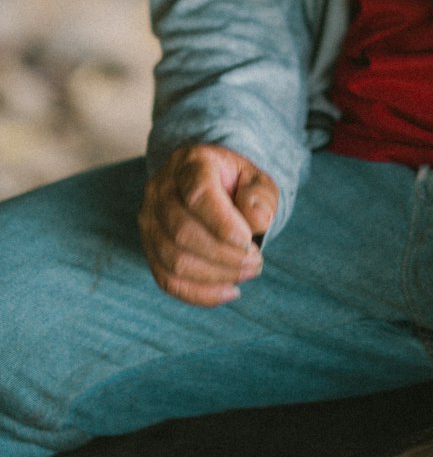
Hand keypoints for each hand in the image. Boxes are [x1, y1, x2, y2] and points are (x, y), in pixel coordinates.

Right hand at [138, 144, 278, 306]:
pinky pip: (167, 280)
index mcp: (191, 163)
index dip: (222, 223)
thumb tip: (257, 220)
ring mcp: (150, 219)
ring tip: (248, 271)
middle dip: (224, 255)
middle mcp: (161, 189)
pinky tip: (229, 290)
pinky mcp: (149, 247)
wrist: (212, 184)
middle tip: (256, 260)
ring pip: (173, 259)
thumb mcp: (256, 179)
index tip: (248, 241)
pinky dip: (199, 293)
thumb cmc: (236, 184)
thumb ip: (260, 196)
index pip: (197, 193)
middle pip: (182, 232)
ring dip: (215, 274)